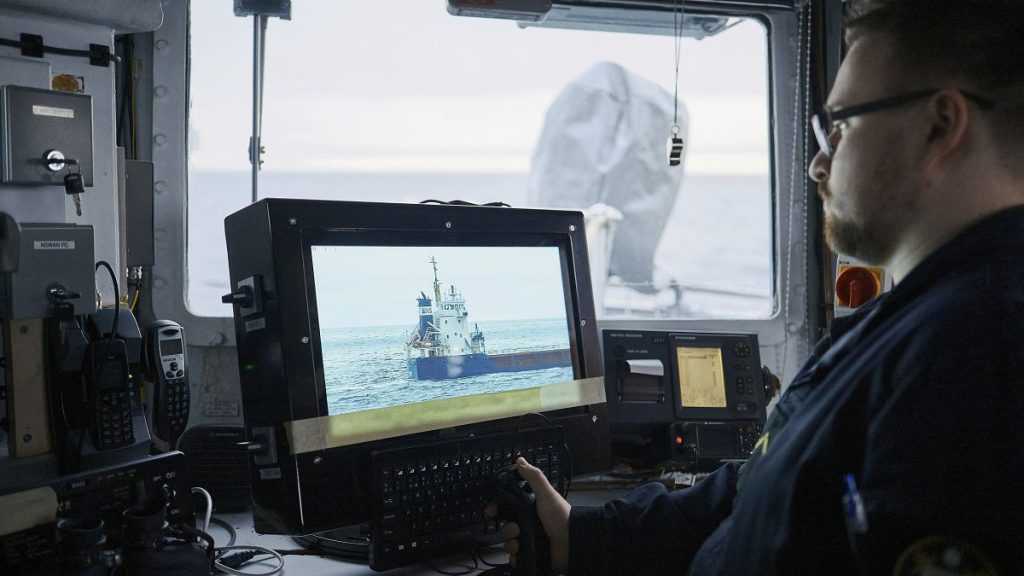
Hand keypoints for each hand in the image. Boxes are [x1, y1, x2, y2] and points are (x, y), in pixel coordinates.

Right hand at [485, 457, 570, 571]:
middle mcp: (528, 523)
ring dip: (510, 543)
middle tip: (515, 529)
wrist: (573, 543)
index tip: (492, 511)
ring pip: (509, 542)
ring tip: (519, 543)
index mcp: (529, 508)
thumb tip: (520, 460)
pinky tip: (519, 554)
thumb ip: (534, 477)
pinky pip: (515, 556)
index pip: (507, 507)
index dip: (497, 508)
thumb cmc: (560, 516)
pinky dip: (514, 556)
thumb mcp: (547, 494)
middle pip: (506, 526)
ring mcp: (529, 539)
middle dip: (506, 529)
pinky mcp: (531, 554)